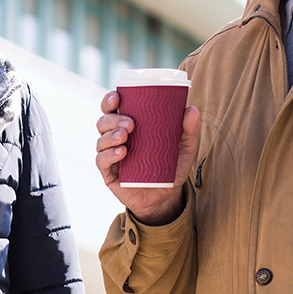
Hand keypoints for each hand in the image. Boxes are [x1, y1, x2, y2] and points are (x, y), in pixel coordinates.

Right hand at [94, 90, 199, 225]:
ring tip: (125, 136)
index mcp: (128, 126)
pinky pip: (101, 161)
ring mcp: (110, 156)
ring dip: (110, 135)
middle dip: (113, 119)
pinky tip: (121, 152)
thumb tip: (192, 110)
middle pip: (103, 122)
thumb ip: (188, 130)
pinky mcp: (109, 174)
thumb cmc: (170, 167)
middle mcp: (115, 138)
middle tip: (131, 123)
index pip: (113, 109)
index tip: (118, 96)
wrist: (165, 197)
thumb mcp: (183, 148)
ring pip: (100, 140)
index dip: (110, 100)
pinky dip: (109, 154)